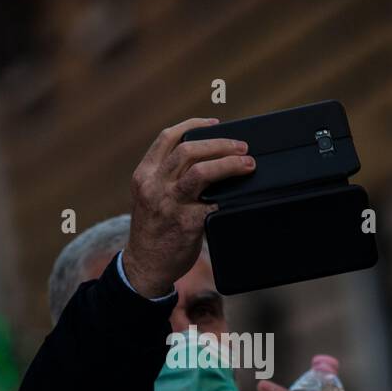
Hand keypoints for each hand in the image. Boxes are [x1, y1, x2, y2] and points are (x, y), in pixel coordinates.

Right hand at [122, 118, 253, 296]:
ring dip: (229, 164)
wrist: (144, 267)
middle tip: (242, 147)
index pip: (168, 137)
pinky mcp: (187, 224)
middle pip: (189, 150)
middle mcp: (154, 186)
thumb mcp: (149, 195)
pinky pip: (213, 203)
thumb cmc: (153, 229)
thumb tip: (207, 157)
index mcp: (144, 174)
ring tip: (247, 164)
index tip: (215, 124)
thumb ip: (167, 176)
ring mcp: (170, 205)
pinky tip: (240, 196)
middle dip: (220, 144)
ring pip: (202, 172)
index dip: (194, 125)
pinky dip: (229, 197)